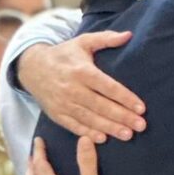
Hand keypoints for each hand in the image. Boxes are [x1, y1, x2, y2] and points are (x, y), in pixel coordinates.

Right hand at [18, 32, 146, 143]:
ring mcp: (63, 103)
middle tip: (141, 126)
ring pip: (90, 118)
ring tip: (128, 135)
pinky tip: (103, 139)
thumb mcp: (83, 41)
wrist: (32, 67)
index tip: (141, 108)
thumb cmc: (64, 55)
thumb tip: (128, 35)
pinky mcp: (56, 114)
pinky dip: (88, 134)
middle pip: (101, 105)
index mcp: (82, 71)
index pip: (108, 87)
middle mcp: (72, 88)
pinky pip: (74, 126)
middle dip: (122, 117)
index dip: (125, 98)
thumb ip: (106, 38)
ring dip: (110, 128)